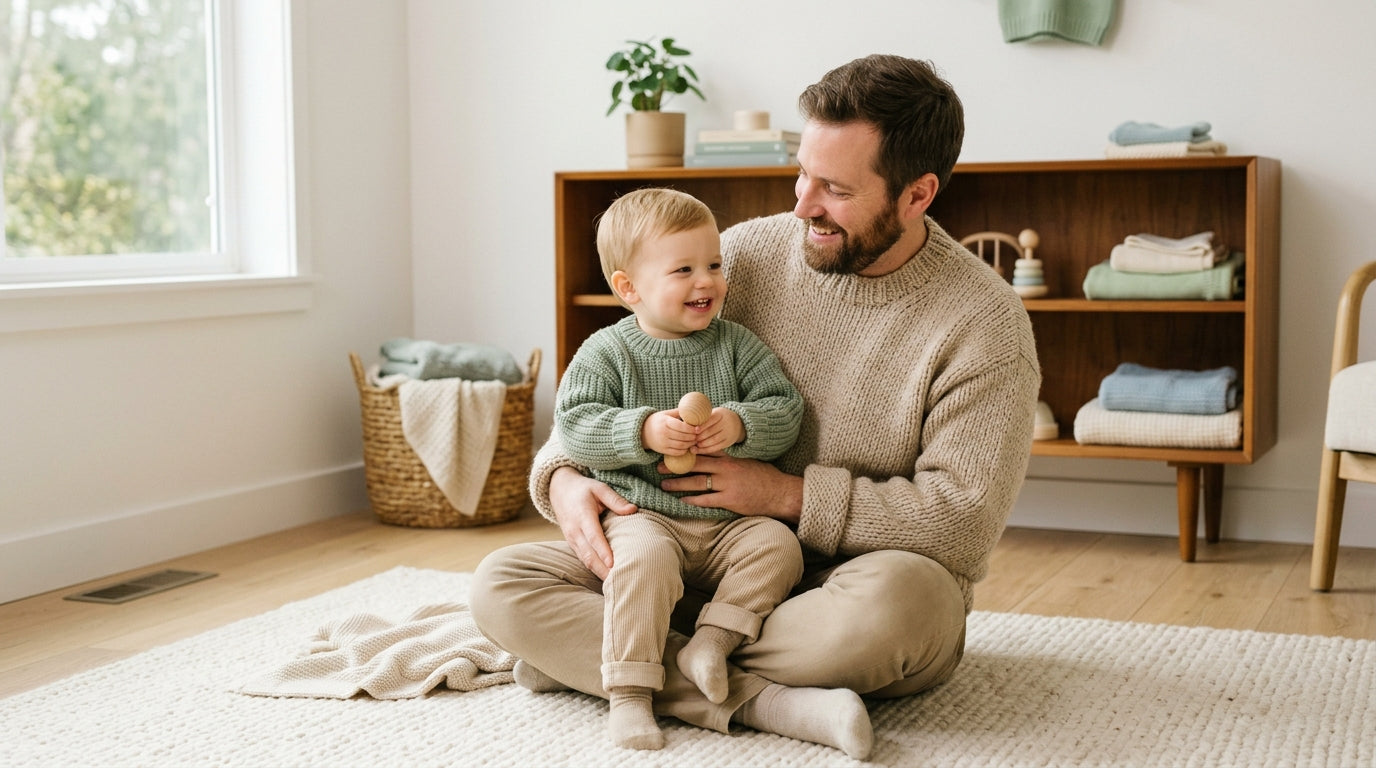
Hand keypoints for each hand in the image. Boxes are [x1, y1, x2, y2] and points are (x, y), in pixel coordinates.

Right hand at [548, 466, 636, 578]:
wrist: (559, 490)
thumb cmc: (583, 489)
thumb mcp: (599, 488)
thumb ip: (615, 499)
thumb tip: (633, 510)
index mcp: (582, 516)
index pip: (593, 537)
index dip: (603, 551)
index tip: (613, 563)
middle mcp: (575, 531)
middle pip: (589, 555)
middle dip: (603, 570)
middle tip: (619, 581)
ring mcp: (572, 539)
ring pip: (585, 560)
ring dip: (599, 573)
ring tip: (615, 585)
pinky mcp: (573, 544)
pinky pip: (584, 559)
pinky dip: (595, 569)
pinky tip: (607, 577)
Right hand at [641, 409, 698, 456]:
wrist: (643, 432)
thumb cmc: (657, 421)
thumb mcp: (665, 414)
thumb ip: (678, 412)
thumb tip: (692, 409)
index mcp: (665, 422)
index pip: (681, 426)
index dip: (691, 428)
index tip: (698, 428)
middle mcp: (663, 433)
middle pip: (682, 437)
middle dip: (692, 437)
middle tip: (698, 435)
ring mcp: (663, 442)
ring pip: (681, 445)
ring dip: (690, 444)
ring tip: (694, 441)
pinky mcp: (662, 450)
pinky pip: (676, 452)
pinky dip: (684, 451)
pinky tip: (687, 447)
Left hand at [658, 454, 802, 523]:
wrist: (780, 493)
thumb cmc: (764, 476)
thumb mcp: (747, 460)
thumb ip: (730, 456)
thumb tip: (713, 451)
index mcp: (729, 457)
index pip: (703, 450)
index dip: (685, 450)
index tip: (671, 449)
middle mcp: (726, 468)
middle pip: (695, 464)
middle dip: (676, 465)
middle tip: (659, 466)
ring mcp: (727, 484)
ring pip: (697, 482)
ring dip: (679, 483)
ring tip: (665, 485)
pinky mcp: (730, 499)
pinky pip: (706, 500)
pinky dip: (693, 500)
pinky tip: (682, 500)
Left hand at [692, 407, 743, 455]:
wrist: (737, 423)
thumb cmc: (718, 418)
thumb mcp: (714, 413)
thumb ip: (703, 417)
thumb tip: (685, 422)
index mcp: (720, 414)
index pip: (711, 420)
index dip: (702, 426)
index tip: (694, 430)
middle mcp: (726, 424)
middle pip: (712, 431)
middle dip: (700, 436)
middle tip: (691, 439)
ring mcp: (728, 433)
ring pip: (714, 440)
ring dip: (702, 444)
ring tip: (693, 445)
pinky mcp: (728, 442)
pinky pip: (716, 447)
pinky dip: (706, 449)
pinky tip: (699, 449)